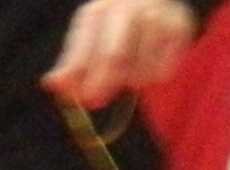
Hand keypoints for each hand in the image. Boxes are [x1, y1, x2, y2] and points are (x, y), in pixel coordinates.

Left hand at [42, 0, 197, 108]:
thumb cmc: (117, 28)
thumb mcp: (91, 40)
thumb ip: (73, 64)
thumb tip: (50, 84)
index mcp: (99, 11)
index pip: (88, 47)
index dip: (83, 75)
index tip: (83, 98)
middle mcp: (127, 8)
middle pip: (114, 56)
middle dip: (104, 82)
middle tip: (96, 100)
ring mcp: (154, 16)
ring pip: (140, 68)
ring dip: (132, 81)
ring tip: (132, 74)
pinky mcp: (178, 27)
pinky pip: (163, 70)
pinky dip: (154, 77)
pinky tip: (152, 65)